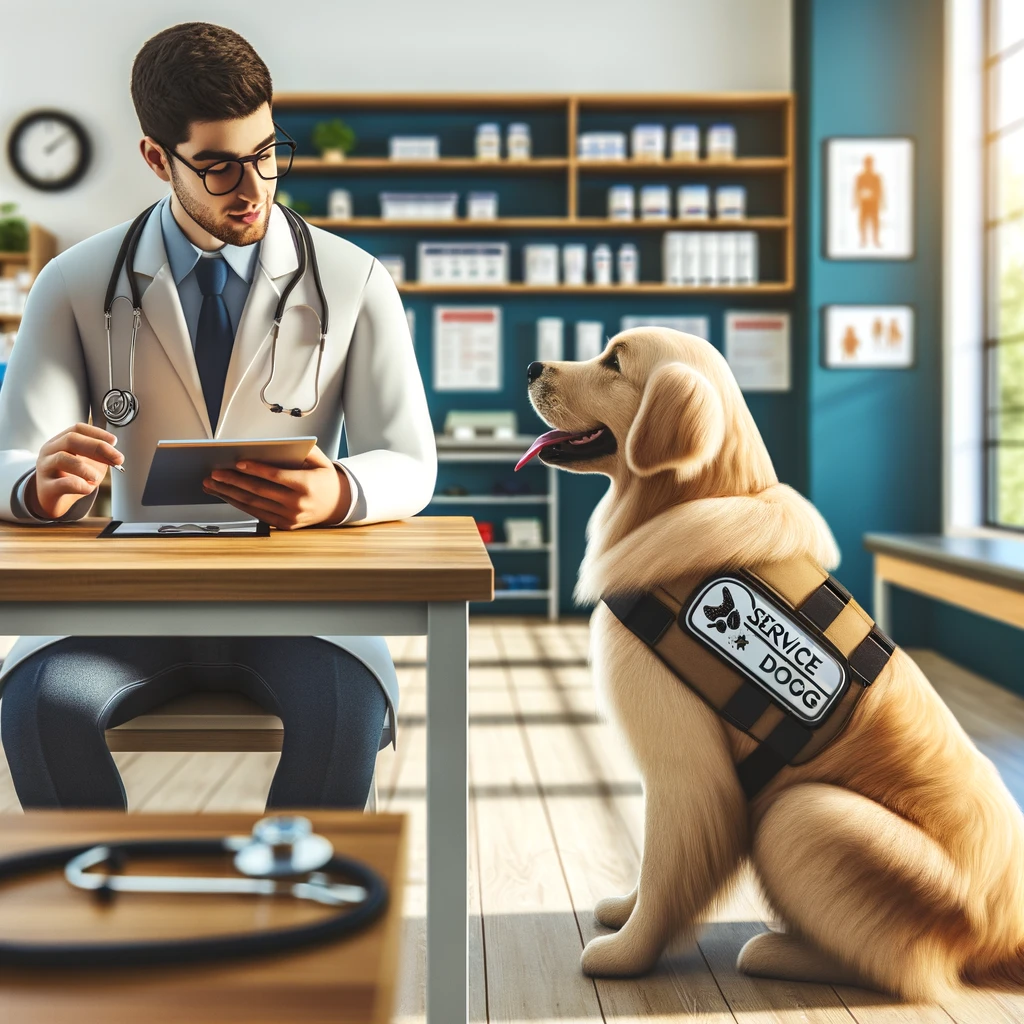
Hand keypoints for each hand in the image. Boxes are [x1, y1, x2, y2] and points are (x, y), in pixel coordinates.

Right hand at [26, 422, 123, 519]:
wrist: (52, 502)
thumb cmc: (70, 480)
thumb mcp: (88, 465)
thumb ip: (100, 458)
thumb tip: (116, 456)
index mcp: (59, 442)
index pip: (77, 429)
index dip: (97, 433)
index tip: (114, 441)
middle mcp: (49, 451)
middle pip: (71, 439)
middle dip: (98, 447)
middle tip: (118, 459)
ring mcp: (44, 468)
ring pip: (62, 458)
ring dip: (86, 468)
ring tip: (96, 478)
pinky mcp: (46, 488)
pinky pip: (64, 483)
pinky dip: (81, 485)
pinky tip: (88, 488)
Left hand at [202, 444, 351, 529]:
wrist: (338, 505)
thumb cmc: (325, 480)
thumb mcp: (320, 460)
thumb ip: (301, 451)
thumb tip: (275, 445)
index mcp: (306, 485)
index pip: (276, 476)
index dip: (255, 469)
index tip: (237, 462)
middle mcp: (297, 503)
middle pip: (259, 491)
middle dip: (234, 481)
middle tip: (215, 474)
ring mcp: (290, 517)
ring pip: (254, 504)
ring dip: (230, 494)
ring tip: (213, 485)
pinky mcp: (284, 524)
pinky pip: (257, 513)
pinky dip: (240, 504)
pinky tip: (227, 495)